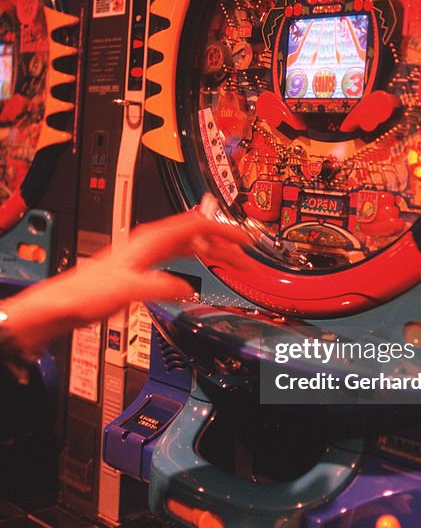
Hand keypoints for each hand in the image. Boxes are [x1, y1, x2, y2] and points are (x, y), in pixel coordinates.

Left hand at [0, 201, 248, 357]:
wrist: (65, 302)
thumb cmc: (88, 292)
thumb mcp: (129, 290)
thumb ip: (161, 286)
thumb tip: (188, 285)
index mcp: (151, 239)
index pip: (197, 225)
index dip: (224, 230)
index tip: (246, 238)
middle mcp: (151, 241)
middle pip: (198, 234)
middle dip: (226, 243)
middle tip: (248, 257)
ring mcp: (148, 251)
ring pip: (191, 244)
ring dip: (214, 252)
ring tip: (234, 262)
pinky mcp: (145, 264)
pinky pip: (181, 254)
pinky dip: (199, 258)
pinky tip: (203, 268)